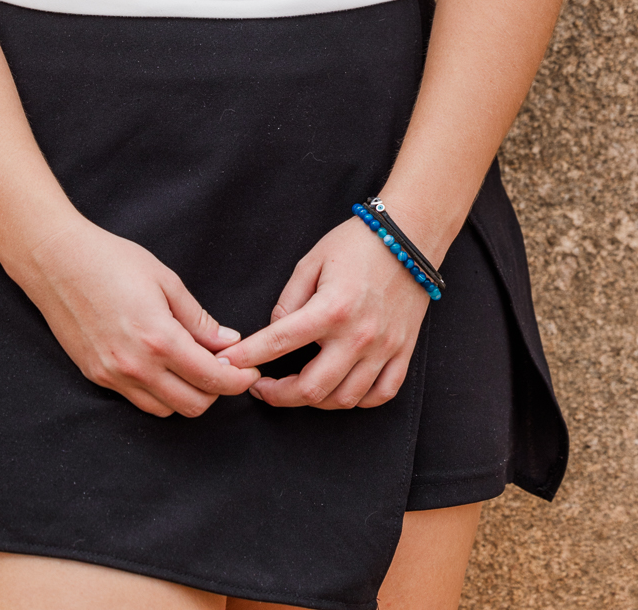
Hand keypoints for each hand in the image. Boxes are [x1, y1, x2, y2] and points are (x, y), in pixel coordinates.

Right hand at [13, 214, 260, 418]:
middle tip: (222, 366)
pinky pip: (138, 401)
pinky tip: (163, 366)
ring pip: (166, 410)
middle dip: (216, 390)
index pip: (212, 378)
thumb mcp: (165, 280)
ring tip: (192, 365)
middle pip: (193, 405)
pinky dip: (159, 393)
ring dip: (187, 395)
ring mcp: (113, 376)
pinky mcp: (97, 377)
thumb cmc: (112, 260)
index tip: (249, 372)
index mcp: (159, 338)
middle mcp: (136, 366)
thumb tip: (228, 343)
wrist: (56, 261)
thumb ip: (198, 318)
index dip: (238, 381)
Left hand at [218, 216, 429, 408]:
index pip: (279, 343)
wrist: (409, 236)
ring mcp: (384, 348)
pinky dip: (357, 401)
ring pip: (344, 399)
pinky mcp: (403, 351)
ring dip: (315, 401)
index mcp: (331, 308)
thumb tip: (274, 330)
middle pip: (311, 388)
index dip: (248, 357)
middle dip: (278, 396)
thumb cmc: (357, 243)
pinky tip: (339, 389)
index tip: (228, 366)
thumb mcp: (312, 260)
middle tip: (262, 388)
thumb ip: (289, 299)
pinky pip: (381, 395)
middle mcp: (358, 335)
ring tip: (297, 389)